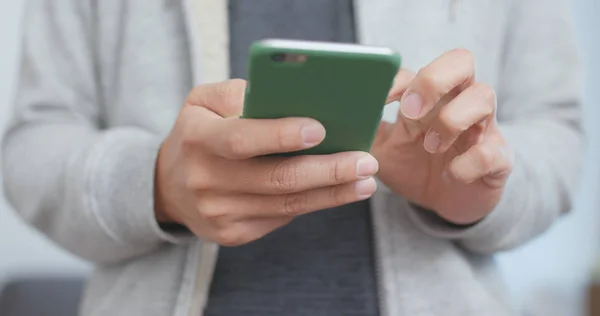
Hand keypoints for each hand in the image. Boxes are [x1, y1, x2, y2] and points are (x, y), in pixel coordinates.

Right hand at [155, 80, 378, 245]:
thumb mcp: (204, 101)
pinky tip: (338, 192)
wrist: (168, 187)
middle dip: (327, 171)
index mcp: (198, 138)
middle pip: (275, 179)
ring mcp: (218, 213)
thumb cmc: (198, 133)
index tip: (321, 129)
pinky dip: (313, 203)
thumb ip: (239, 93)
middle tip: (366, 161)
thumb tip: (292, 98)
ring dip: (332, 193)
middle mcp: (205, 180)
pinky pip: (281, 217)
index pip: (241, 139)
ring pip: (286, 204)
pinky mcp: (231, 234)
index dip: (280, 135)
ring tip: (365, 180)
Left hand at [372, 49, 513, 224]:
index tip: (379, 100)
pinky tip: (450, 175)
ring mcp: (482, 129)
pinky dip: (468, 163)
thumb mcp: (381, 149)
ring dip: (451, 119)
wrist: (443, 203)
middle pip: (462, 62)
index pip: (419, 69)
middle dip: (433, 80)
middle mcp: (458, 103)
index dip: (397, 80)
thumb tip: (335, 118)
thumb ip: (363, 131)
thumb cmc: (413, 166)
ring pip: (484, 96)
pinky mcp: (497, 159)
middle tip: (410, 112)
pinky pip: (492, 151)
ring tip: (430, 146)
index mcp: (429, 97)